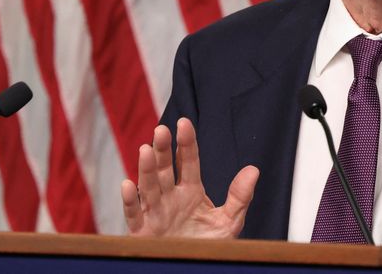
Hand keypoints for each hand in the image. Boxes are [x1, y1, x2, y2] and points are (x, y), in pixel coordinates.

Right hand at [121, 117, 259, 237]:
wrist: (195, 268)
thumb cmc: (209, 246)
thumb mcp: (229, 221)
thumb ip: (240, 196)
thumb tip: (253, 170)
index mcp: (191, 191)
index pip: (188, 161)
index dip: (186, 142)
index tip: (184, 123)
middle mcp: (171, 198)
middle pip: (165, 169)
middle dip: (163, 150)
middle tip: (162, 130)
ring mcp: (155, 213)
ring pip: (149, 186)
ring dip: (146, 169)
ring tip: (146, 149)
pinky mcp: (143, 232)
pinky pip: (134, 215)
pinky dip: (131, 200)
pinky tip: (128, 184)